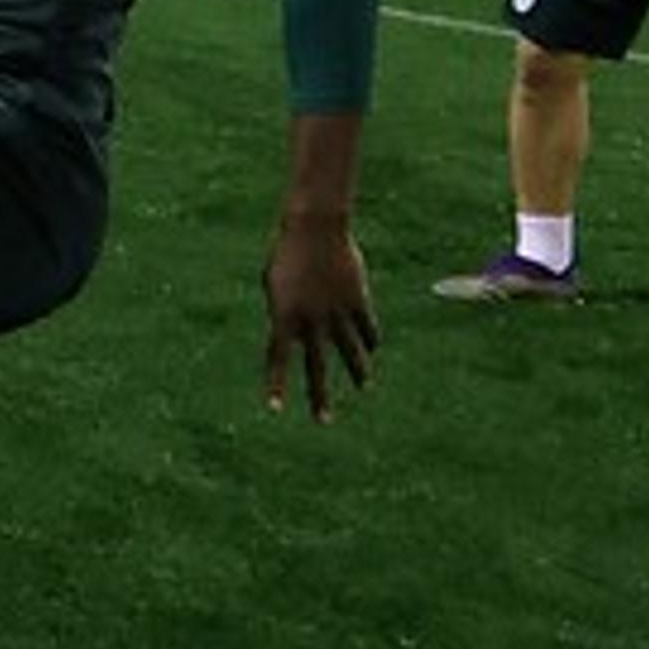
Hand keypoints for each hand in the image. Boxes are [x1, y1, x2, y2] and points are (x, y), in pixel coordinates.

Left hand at [260, 220, 377, 420]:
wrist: (314, 227)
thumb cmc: (287, 253)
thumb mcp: (275, 285)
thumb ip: (285, 314)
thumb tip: (297, 336)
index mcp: (283, 315)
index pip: (277, 358)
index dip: (276, 384)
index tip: (275, 408)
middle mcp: (310, 320)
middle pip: (315, 366)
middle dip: (319, 395)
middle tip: (323, 421)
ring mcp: (336, 311)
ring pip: (349, 351)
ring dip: (357, 371)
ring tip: (363, 389)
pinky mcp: (357, 300)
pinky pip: (366, 327)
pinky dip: (369, 339)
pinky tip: (373, 350)